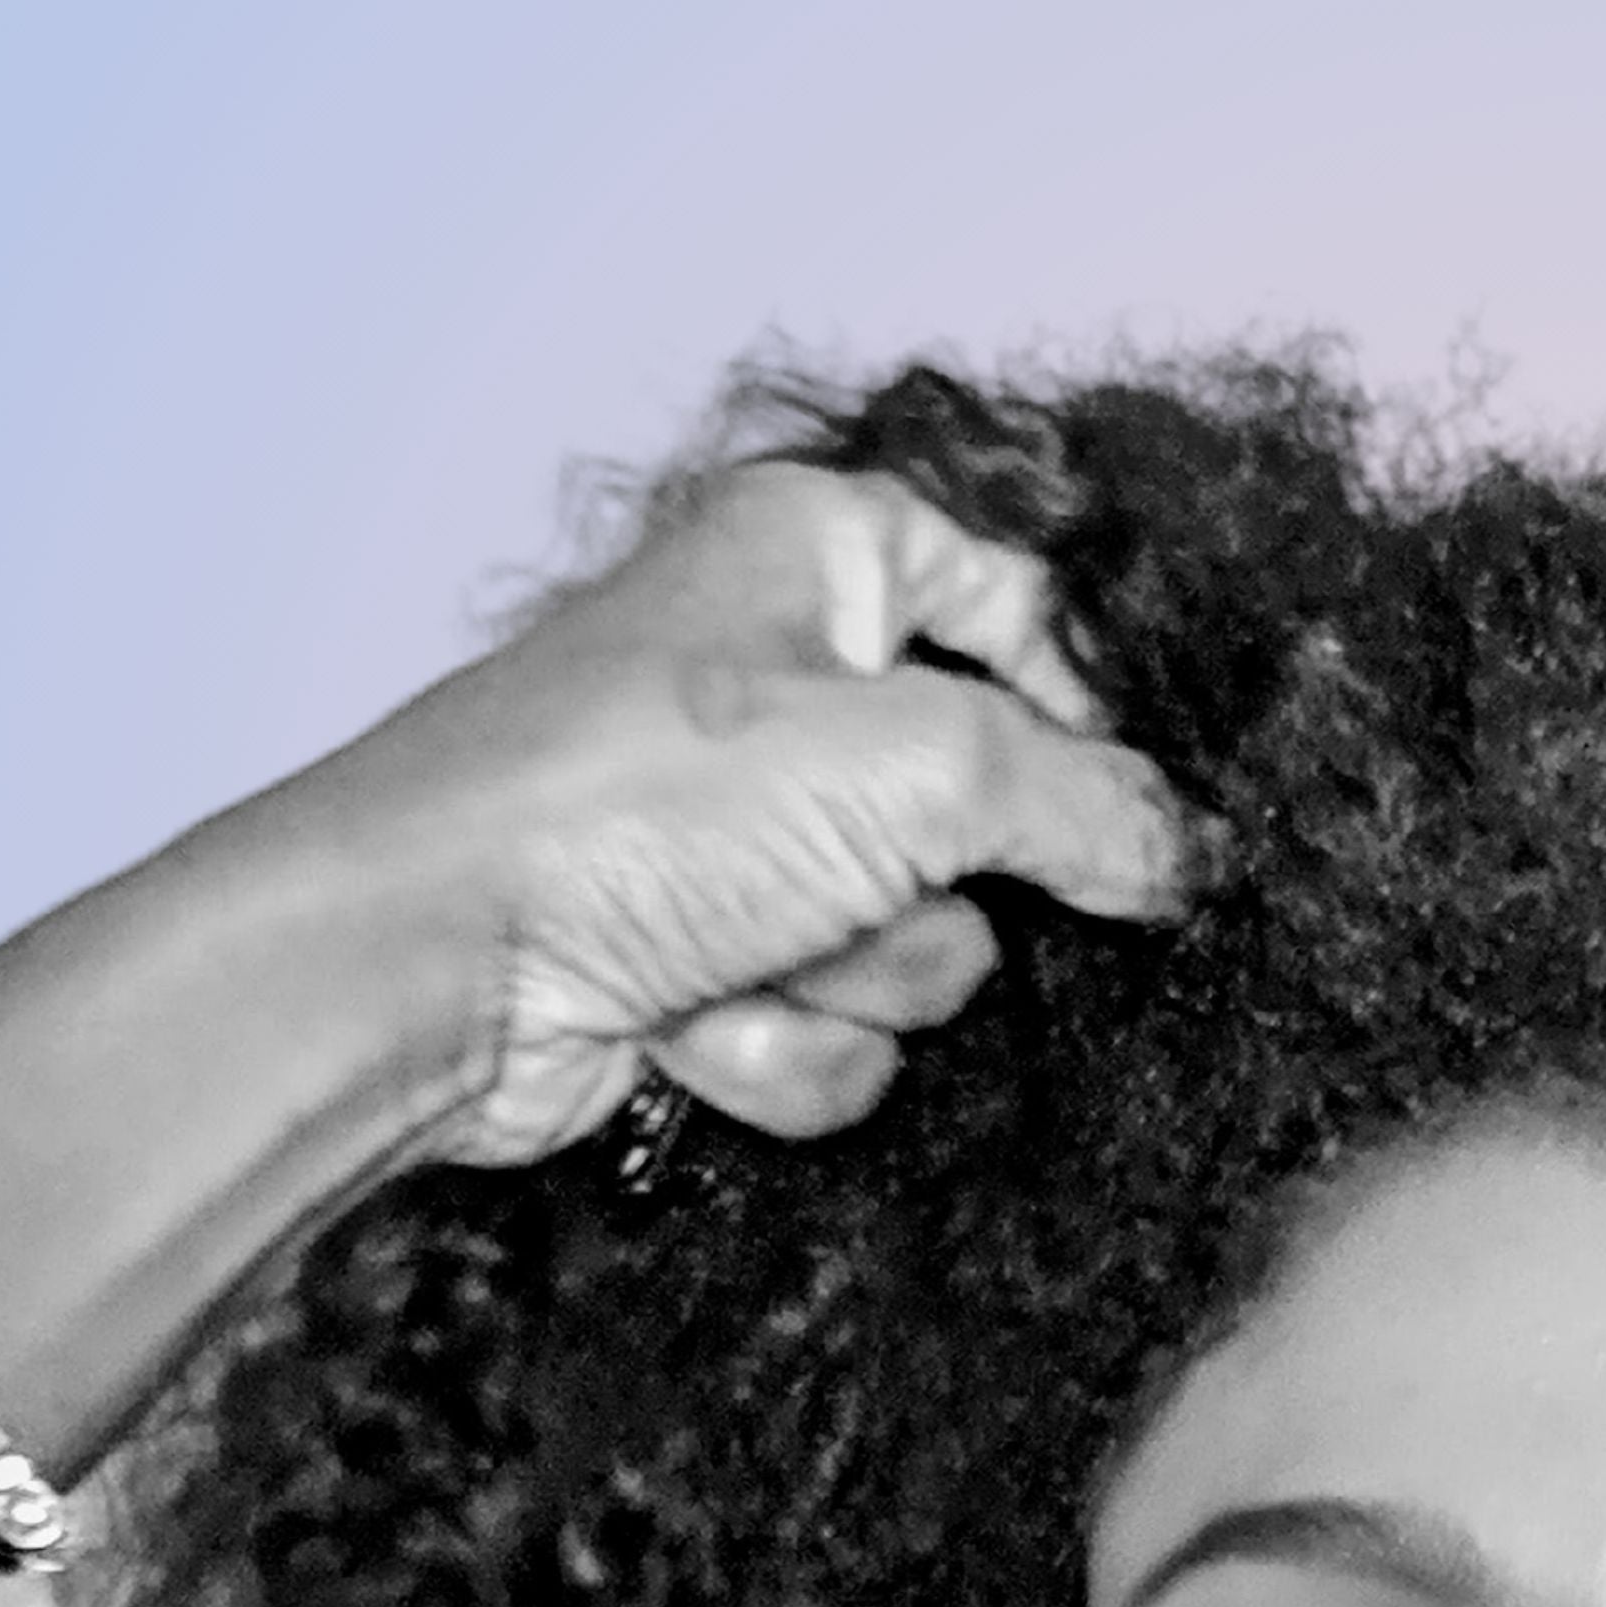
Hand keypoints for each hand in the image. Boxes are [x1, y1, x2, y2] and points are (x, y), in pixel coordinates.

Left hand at [267, 463, 1197, 1168]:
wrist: (428, 966)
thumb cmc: (640, 806)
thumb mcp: (922, 766)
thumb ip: (1089, 804)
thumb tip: (1177, 853)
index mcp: (815, 558)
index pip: (1014, 597)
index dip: (1078, 702)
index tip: (1115, 798)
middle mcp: (780, 683)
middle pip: (989, 808)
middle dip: (941, 890)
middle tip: (871, 881)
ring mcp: (744, 838)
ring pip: (923, 943)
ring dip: (854, 982)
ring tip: (743, 956)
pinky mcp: (711, 965)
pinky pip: (838, 1028)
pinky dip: (781, 1048)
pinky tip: (684, 1024)